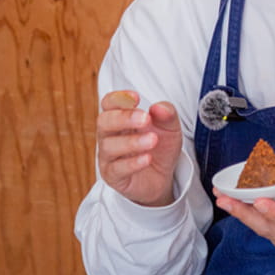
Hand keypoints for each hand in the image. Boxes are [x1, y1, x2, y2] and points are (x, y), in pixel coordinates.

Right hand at [96, 90, 182, 206]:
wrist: (163, 177)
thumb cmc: (160, 147)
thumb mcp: (170, 128)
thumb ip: (167, 115)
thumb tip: (159, 107)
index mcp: (120, 119)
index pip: (109, 104)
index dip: (118, 98)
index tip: (136, 97)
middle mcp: (110, 136)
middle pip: (104, 122)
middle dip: (124, 118)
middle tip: (145, 119)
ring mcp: (109, 157)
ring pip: (109, 146)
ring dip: (132, 142)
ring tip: (152, 140)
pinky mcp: (114, 176)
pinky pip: (117, 169)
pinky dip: (132, 163)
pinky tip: (147, 158)